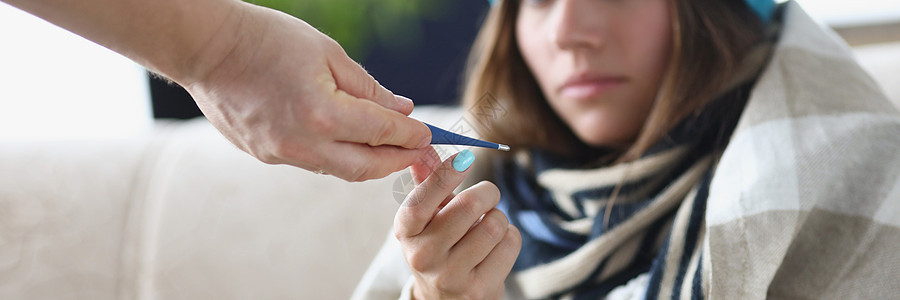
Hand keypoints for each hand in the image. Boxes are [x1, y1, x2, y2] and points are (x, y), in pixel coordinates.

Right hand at [182, 2, 430, 180]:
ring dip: (368, 161)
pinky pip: (313, 163)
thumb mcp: (328, 53)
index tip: (428, 134)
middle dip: (398, 161)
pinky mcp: (265, 155)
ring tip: (387, 147)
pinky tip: (346, 141)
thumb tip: (402, 110)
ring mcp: (281, 154)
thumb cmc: (268, 39)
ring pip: (340, 170)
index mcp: (324, 114)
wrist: (206, 48)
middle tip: (417, 152)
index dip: (412, 135)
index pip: (383, 133)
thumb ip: (368, 88)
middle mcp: (304, 144)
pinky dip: (337, 156)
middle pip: (367, 167)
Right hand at [394, 148, 521, 298]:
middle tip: (488, 194)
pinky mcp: (478, 290)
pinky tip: (496, 246)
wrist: (445, 299)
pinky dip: (510, 237)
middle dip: (487, 192)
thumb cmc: (438, 246)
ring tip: (488, 226)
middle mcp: (423, 255)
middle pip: (469, 206)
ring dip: (499, 218)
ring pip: (494, 224)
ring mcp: (450, 276)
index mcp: (406, 231)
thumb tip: (425, 146)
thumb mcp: (426, 217)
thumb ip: (427, 181)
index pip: (422, 201)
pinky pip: (510, 243)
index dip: (445, 175)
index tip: (465, 158)